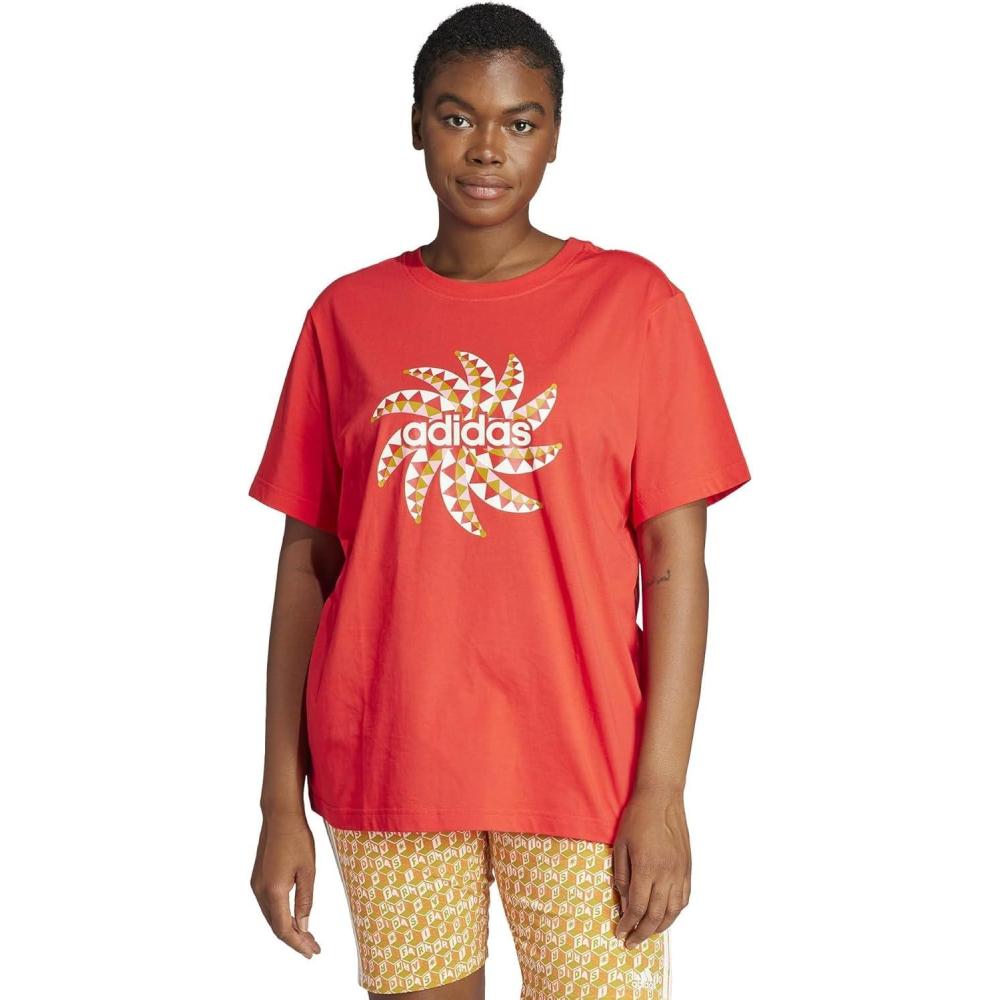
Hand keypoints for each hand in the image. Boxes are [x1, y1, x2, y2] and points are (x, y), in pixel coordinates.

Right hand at [250, 811, 321, 957]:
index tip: (312, 952)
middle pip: (276, 926)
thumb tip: (304, 926)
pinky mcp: (257, 879)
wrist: (280, 816)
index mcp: (274, 890)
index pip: (284, 929)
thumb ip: (305, 900)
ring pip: (271, 917)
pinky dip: (281, 916)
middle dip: (295, 939)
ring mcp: (256, 885)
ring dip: (288, 928)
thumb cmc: (297, 839)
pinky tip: (294, 917)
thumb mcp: (308, 871)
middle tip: (313, 947)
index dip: (297, 944)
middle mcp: (260, 891)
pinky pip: (268, 906)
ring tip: (307, 936)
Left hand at [612, 786, 690, 947]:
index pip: (637, 907)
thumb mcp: (620, 845)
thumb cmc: (637, 818)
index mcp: (646, 868)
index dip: (628, 925)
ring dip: (660, 927)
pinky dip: (675, 913)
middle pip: (655, 915)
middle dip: (642, 933)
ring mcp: (679, 872)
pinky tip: (666, 916)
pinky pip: (684, 898)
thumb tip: (622, 902)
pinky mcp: (687, 868)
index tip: (620, 934)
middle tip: (631, 942)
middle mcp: (666, 874)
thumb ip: (621, 875)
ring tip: (647, 933)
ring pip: (673, 911)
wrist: (661, 798)